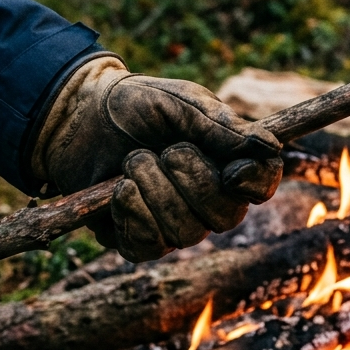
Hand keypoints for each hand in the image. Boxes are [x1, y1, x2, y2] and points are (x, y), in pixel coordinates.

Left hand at [32, 56, 281, 261]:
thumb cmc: (137, 105)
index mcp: (227, 163)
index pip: (263, 185)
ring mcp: (174, 223)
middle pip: (226, 216)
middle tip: (165, 150)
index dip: (254, 184)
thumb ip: (223, 128)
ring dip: (155, 191)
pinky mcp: (138, 239)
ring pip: (187, 234)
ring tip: (133, 161)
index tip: (232, 171)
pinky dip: (132, 213)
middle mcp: (208, 200)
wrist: (79, 117)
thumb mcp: (182, 104)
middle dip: (192, 181)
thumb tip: (271, 146)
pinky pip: (149, 245)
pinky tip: (118, 190)